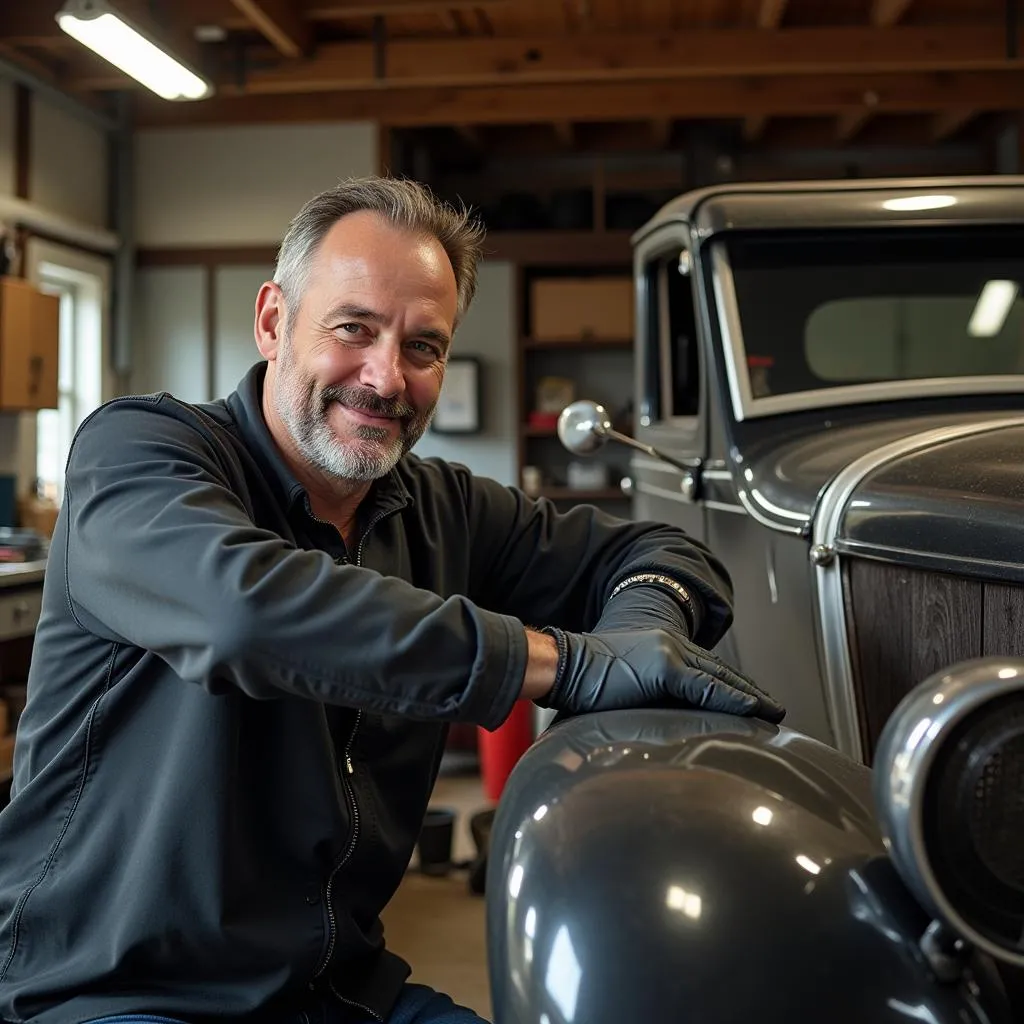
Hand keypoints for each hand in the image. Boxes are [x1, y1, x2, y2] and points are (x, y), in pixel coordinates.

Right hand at [536, 624, 785, 723]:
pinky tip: (752, 709)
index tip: (750, 700)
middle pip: (718, 671)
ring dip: (749, 697)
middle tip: (772, 709)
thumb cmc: (580, 681)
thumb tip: (655, 727)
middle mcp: (669, 645)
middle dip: (747, 691)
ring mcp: (668, 655)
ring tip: (772, 713)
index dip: (729, 685)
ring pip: (719, 678)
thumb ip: (643, 699)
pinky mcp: (664, 668)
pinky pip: (707, 688)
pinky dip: (732, 698)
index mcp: (659, 649)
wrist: (562, 665)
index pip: (704, 668)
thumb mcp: (620, 687)